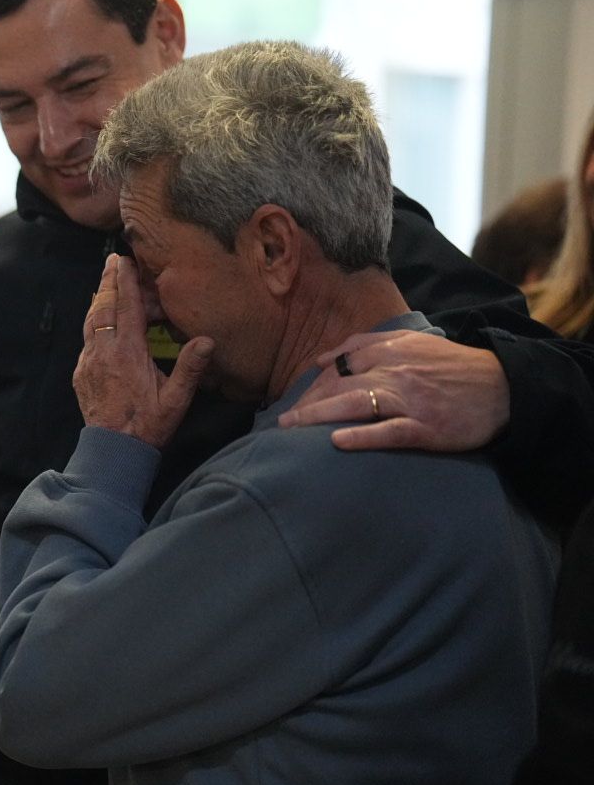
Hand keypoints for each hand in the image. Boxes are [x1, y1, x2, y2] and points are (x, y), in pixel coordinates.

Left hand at [74, 255, 213, 448]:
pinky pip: (86, 340)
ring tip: (104, 283)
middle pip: (103, 307)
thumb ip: (190, 367)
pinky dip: (93, 322)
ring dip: (98, 300)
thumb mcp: (176, 399)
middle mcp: (103, 352)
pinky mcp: (81, 374)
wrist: (113, 450)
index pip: (126, 307)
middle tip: (111, 261)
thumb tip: (207, 339)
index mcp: (127, 353)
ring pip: (91, 322)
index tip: (124, 260)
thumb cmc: (147, 425)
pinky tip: (98, 320)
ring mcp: (89, 362)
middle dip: (108, 282)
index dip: (126, 282)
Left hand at [278, 330, 508, 451]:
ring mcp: (410, 401)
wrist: (503, 387)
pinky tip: (337, 441)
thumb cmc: (453, 367)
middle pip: (339, 385)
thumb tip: (323, 359)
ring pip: (355, 404)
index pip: (339, 367)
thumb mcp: (411, 343)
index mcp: (391, 351)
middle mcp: (396, 373)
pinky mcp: (426, 427)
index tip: (292, 402)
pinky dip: (362, 436)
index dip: (312, 385)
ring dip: (319, 415)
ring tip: (291, 428)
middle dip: (306, 403)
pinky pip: (388, 432)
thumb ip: (366, 346)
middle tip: (282, 422)